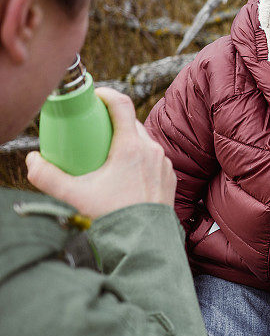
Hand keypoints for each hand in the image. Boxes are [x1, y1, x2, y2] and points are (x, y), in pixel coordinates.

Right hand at [26, 87, 175, 218]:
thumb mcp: (74, 195)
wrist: (145, 241)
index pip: (122, 105)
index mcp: (132, 147)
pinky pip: (153, 159)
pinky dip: (140, 158)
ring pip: (144, 141)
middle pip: (132, 123)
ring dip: (127, 140)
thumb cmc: (113, 216)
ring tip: (108, 151)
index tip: (94, 96)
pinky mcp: (169, 177)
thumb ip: (48, 177)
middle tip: (94, 129)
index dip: (107, 94)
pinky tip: (126, 170)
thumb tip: (33, 161)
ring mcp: (163, 163)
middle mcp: (152, 150)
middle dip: (113, 121)